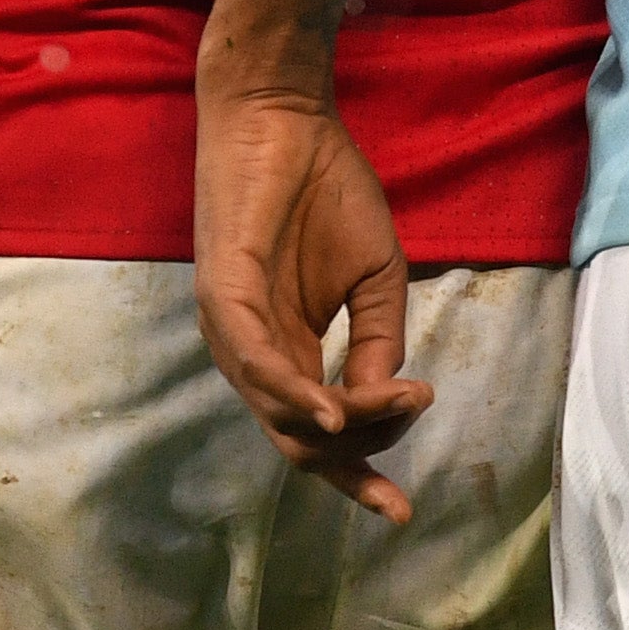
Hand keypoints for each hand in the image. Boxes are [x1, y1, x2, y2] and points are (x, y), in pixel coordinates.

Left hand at [191, 83, 433, 522]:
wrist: (287, 117)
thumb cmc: (328, 188)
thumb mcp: (378, 278)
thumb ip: (380, 344)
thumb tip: (386, 407)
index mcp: (289, 353)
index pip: (318, 438)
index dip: (358, 478)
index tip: (402, 512)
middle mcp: (254, 354)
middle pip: (299, 442)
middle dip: (355, 460)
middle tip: (407, 434)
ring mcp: (233, 330)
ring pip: (280, 413)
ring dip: (340, 424)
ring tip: (392, 408)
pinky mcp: (221, 296)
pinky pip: (255, 363)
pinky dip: (294, 393)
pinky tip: (334, 407)